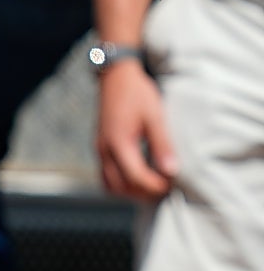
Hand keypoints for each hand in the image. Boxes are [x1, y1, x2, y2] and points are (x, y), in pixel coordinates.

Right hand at [95, 61, 176, 200]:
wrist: (115, 77)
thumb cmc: (137, 93)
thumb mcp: (155, 115)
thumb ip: (162, 144)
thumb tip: (172, 171)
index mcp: (119, 143)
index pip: (135, 177)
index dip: (154, 185)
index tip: (172, 184)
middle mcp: (105, 151)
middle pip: (121, 187)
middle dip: (143, 192)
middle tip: (165, 187)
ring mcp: (99, 151)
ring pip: (110, 186)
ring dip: (130, 191)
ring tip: (151, 184)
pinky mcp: (99, 149)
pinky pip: (106, 176)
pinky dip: (121, 182)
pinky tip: (138, 175)